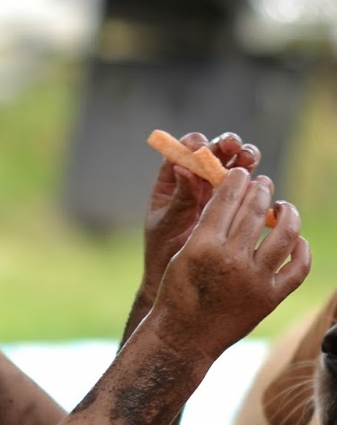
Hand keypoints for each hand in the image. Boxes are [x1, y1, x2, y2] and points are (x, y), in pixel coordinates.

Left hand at [142, 131, 261, 306]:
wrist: (181, 280)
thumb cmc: (163, 252)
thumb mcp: (167, 225)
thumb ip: (178, 199)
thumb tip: (183, 169)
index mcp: (174, 180)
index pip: (185, 150)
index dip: (195, 144)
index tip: (201, 149)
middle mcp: (197, 180)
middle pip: (215, 151)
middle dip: (226, 145)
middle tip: (233, 148)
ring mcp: (218, 190)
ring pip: (235, 164)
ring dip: (245, 157)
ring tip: (249, 160)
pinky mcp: (237, 203)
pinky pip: (248, 187)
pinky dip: (256, 182)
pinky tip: (261, 186)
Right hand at [152, 167, 310, 363]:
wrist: (184, 339)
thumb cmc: (178, 295)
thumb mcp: (182, 256)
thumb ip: (207, 228)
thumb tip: (231, 198)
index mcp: (203, 246)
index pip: (227, 199)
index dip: (237, 181)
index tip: (242, 174)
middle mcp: (231, 260)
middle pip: (256, 210)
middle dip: (262, 190)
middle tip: (263, 184)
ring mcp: (254, 279)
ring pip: (284, 233)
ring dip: (287, 213)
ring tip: (283, 208)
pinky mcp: (270, 298)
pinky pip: (298, 267)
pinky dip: (302, 250)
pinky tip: (297, 240)